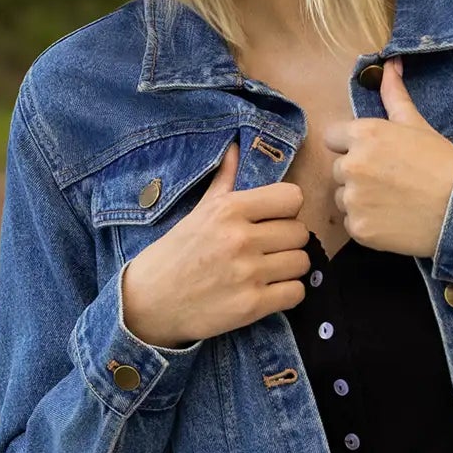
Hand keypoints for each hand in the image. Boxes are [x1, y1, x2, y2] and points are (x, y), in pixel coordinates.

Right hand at [118, 143, 308, 346]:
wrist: (150, 302)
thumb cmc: (175, 254)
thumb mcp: (198, 212)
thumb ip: (224, 181)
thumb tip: (235, 147)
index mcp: (229, 209)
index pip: (292, 198)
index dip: (287, 210)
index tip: (274, 220)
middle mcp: (241, 238)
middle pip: (300, 232)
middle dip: (289, 241)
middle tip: (269, 249)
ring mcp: (248, 273)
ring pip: (302, 262)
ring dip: (290, 268)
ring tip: (269, 270)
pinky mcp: (252, 305)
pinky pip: (296, 293)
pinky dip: (287, 293)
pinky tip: (269, 291)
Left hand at [323, 59, 452, 257]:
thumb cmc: (442, 163)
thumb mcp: (416, 124)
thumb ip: (393, 94)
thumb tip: (390, 64)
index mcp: (363, 135)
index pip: (332, 138)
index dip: (350, 146)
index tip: (372, 156)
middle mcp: (352, 166)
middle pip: (338, 170)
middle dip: (357, 175)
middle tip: (390, 181)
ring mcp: (354, 200)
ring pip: (343, 198)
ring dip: (360, 200)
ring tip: (392, 201)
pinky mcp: (359, 229)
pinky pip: (353, 224)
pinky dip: (368, 225)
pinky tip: (393, 220)